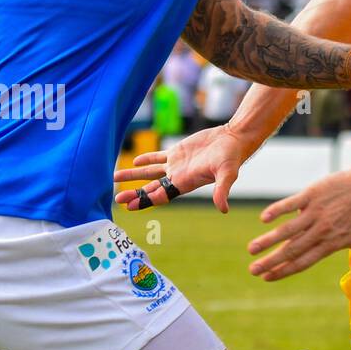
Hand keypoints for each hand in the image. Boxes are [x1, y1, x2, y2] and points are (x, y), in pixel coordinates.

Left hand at [112, 121, 253, 212]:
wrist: (234, 139)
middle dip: (134, 194)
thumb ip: (222, 190)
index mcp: (185, 183)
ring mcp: (177, 165)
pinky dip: (147, 159)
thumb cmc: (232, 156)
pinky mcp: (178, 152)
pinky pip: (158, 157)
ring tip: (116, 178)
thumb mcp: (227, 174)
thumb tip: (224, 209)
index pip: (160, 195)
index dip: (144, 201)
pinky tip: (136, 161)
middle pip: (151, 188)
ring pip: (150, 172)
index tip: (129, 206)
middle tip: (117, 199)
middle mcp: (178, 177)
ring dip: (134, 176)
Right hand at [248, 166, 350, 291]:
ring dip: (269, 240)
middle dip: (271, 262)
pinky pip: (291, 204)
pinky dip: (277, 211)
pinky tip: (264, 219)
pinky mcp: (312, 194)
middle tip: (252, 270)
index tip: (267, 278)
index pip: (303, 262)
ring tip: (251, 249)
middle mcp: (321, 231)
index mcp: (330, 244)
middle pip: (292, 249)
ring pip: (288, 229)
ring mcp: (316, 212)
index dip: (284, 271)